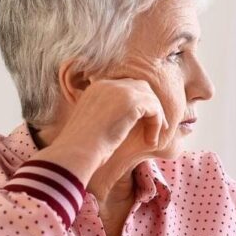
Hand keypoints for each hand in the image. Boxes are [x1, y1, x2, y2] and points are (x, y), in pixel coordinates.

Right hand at [42, 78, 168, 183]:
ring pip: (150, 98)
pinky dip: (156, 125)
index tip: (144, 122)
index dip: (139, 104)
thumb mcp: (94, 124)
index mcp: (96, 88)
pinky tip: (150, 142)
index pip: (125, 87)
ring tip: (153, 138)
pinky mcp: (131, 102)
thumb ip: (107, 115)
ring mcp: (120, 90)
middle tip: (158, 126)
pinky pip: (154, 109)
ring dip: (156, 118)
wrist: (77, 150)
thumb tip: (124, 122)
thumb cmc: (82, 147)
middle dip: (151, 106)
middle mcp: (108, 84)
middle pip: (141, 87)